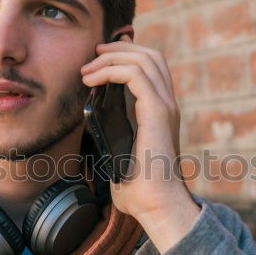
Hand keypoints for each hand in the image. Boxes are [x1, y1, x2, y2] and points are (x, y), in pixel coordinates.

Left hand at [81, 35, 200, 251]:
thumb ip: (110, 143)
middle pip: (150, 55)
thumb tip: (88, 140)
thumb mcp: (119, 158)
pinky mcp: (158, 111)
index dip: (125, 56)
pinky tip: (93, 80)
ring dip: (112, 57)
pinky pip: (135, 75)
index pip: (151, 68)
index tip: (97, 61)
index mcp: (161, 113)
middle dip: (119, 49)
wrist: (158, 205)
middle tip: (93, 55)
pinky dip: (111, 70)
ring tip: (87, 68)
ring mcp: (165, 106)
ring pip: (144, 59)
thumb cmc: (139, 190)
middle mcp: (167, 104)